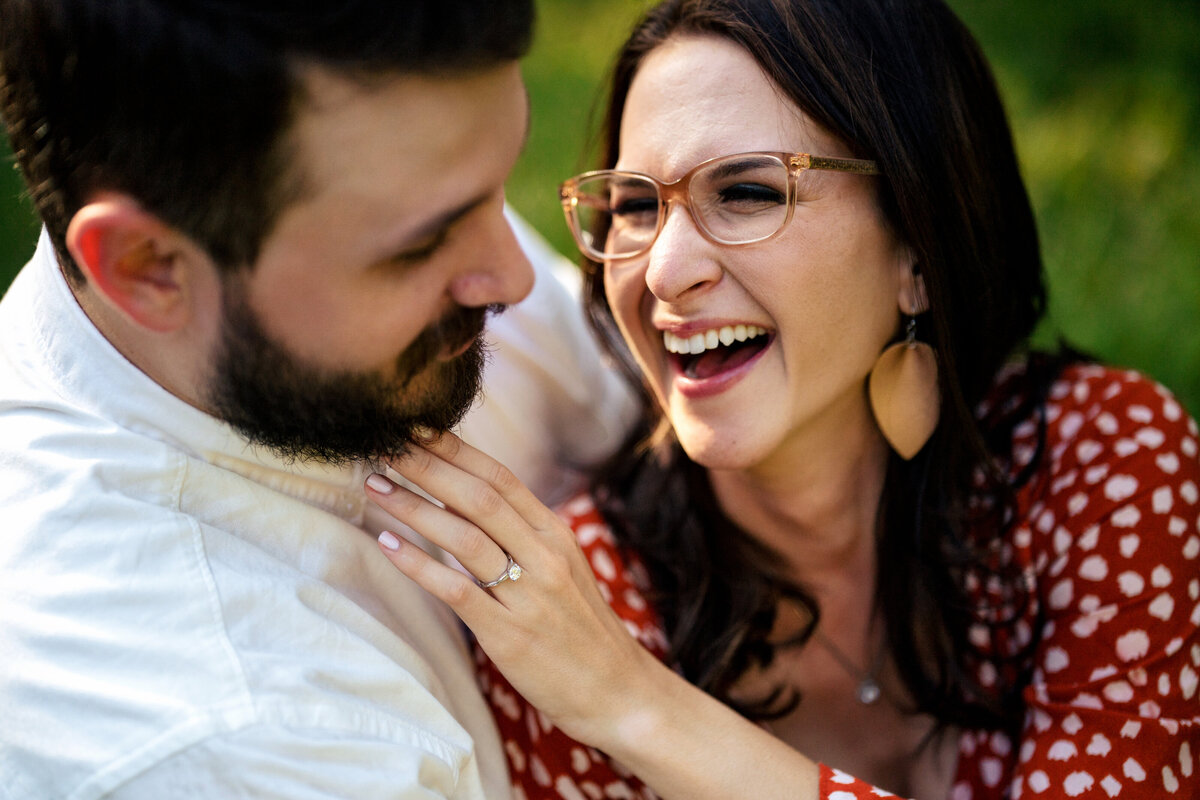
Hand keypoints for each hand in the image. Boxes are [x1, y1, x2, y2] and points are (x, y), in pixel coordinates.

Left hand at [364, 430, 666, 746]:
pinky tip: (388, 546)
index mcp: (555, 534)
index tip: (416, 428)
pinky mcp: (509, 635)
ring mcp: (528, 594)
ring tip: (375, 486)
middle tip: (385, 443)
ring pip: (464, 537)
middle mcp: (544, 555)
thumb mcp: (563, 568)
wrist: (618, 692)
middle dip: (427, 466)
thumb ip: (523, 535)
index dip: (456, 449)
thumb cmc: (580, 630)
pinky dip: (419, 565)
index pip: (501, 477)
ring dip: (414, 507)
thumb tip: (471, 500)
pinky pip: (457, 591)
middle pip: (478, 497)